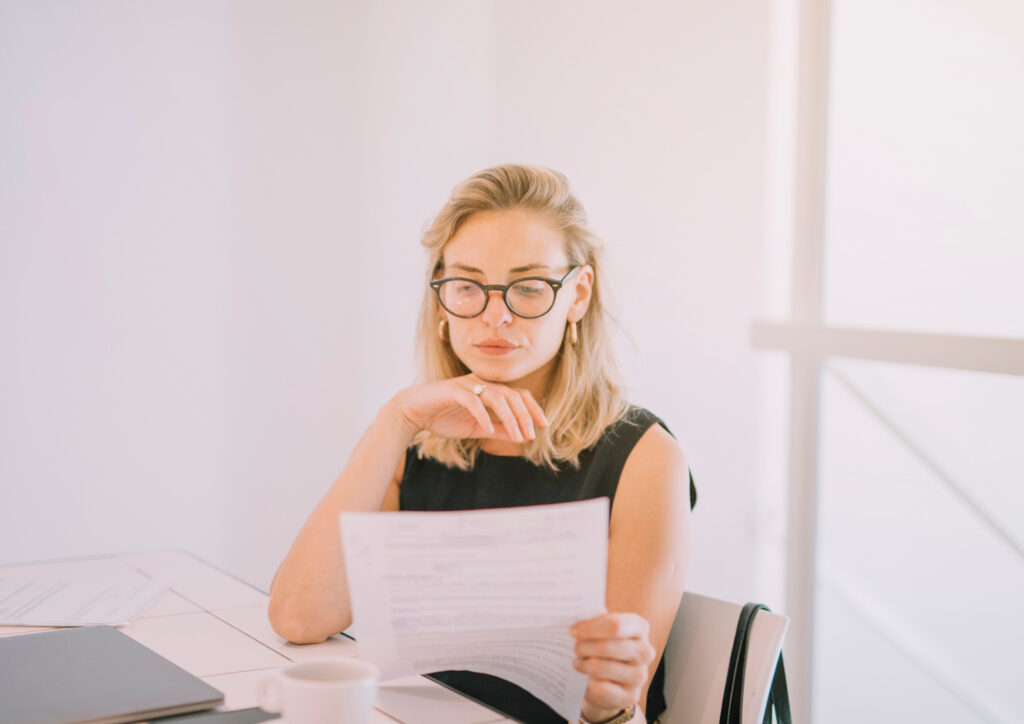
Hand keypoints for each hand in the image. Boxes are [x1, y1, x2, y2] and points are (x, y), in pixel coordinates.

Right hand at [391, 374, 548, 443]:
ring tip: (517, 436)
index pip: (518, 395)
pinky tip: (488, 431)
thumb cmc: (444, 417)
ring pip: (497, 397)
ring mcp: (467, 385)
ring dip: (510, 418)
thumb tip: (522, 437)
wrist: (413, 412)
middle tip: (531, 434)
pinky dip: (483, 416)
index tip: (544, 426)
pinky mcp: (453, 391)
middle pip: (512, 395)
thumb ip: (498, 430)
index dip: (533, 409)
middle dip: (525, 415)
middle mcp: (481, 384)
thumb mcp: (476, 428)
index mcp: (489, 390)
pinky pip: (473, 402)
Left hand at [571, 612, 655, 721]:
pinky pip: (601, 688)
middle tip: (574, 647)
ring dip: (583, 664)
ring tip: (578, 661)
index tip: (573, 630)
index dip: (590, 628)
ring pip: (600, 667)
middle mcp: (645, 651)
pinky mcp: (631, 696)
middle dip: (583, 646)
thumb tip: (572, 614)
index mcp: (639, 627)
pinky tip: (586, 678)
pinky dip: (588, 683)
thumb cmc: (604, 648)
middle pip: (606, 646)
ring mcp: (640, 675)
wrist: (611, 681)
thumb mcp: (602, 630)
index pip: (615, 625)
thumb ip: (593, 621)